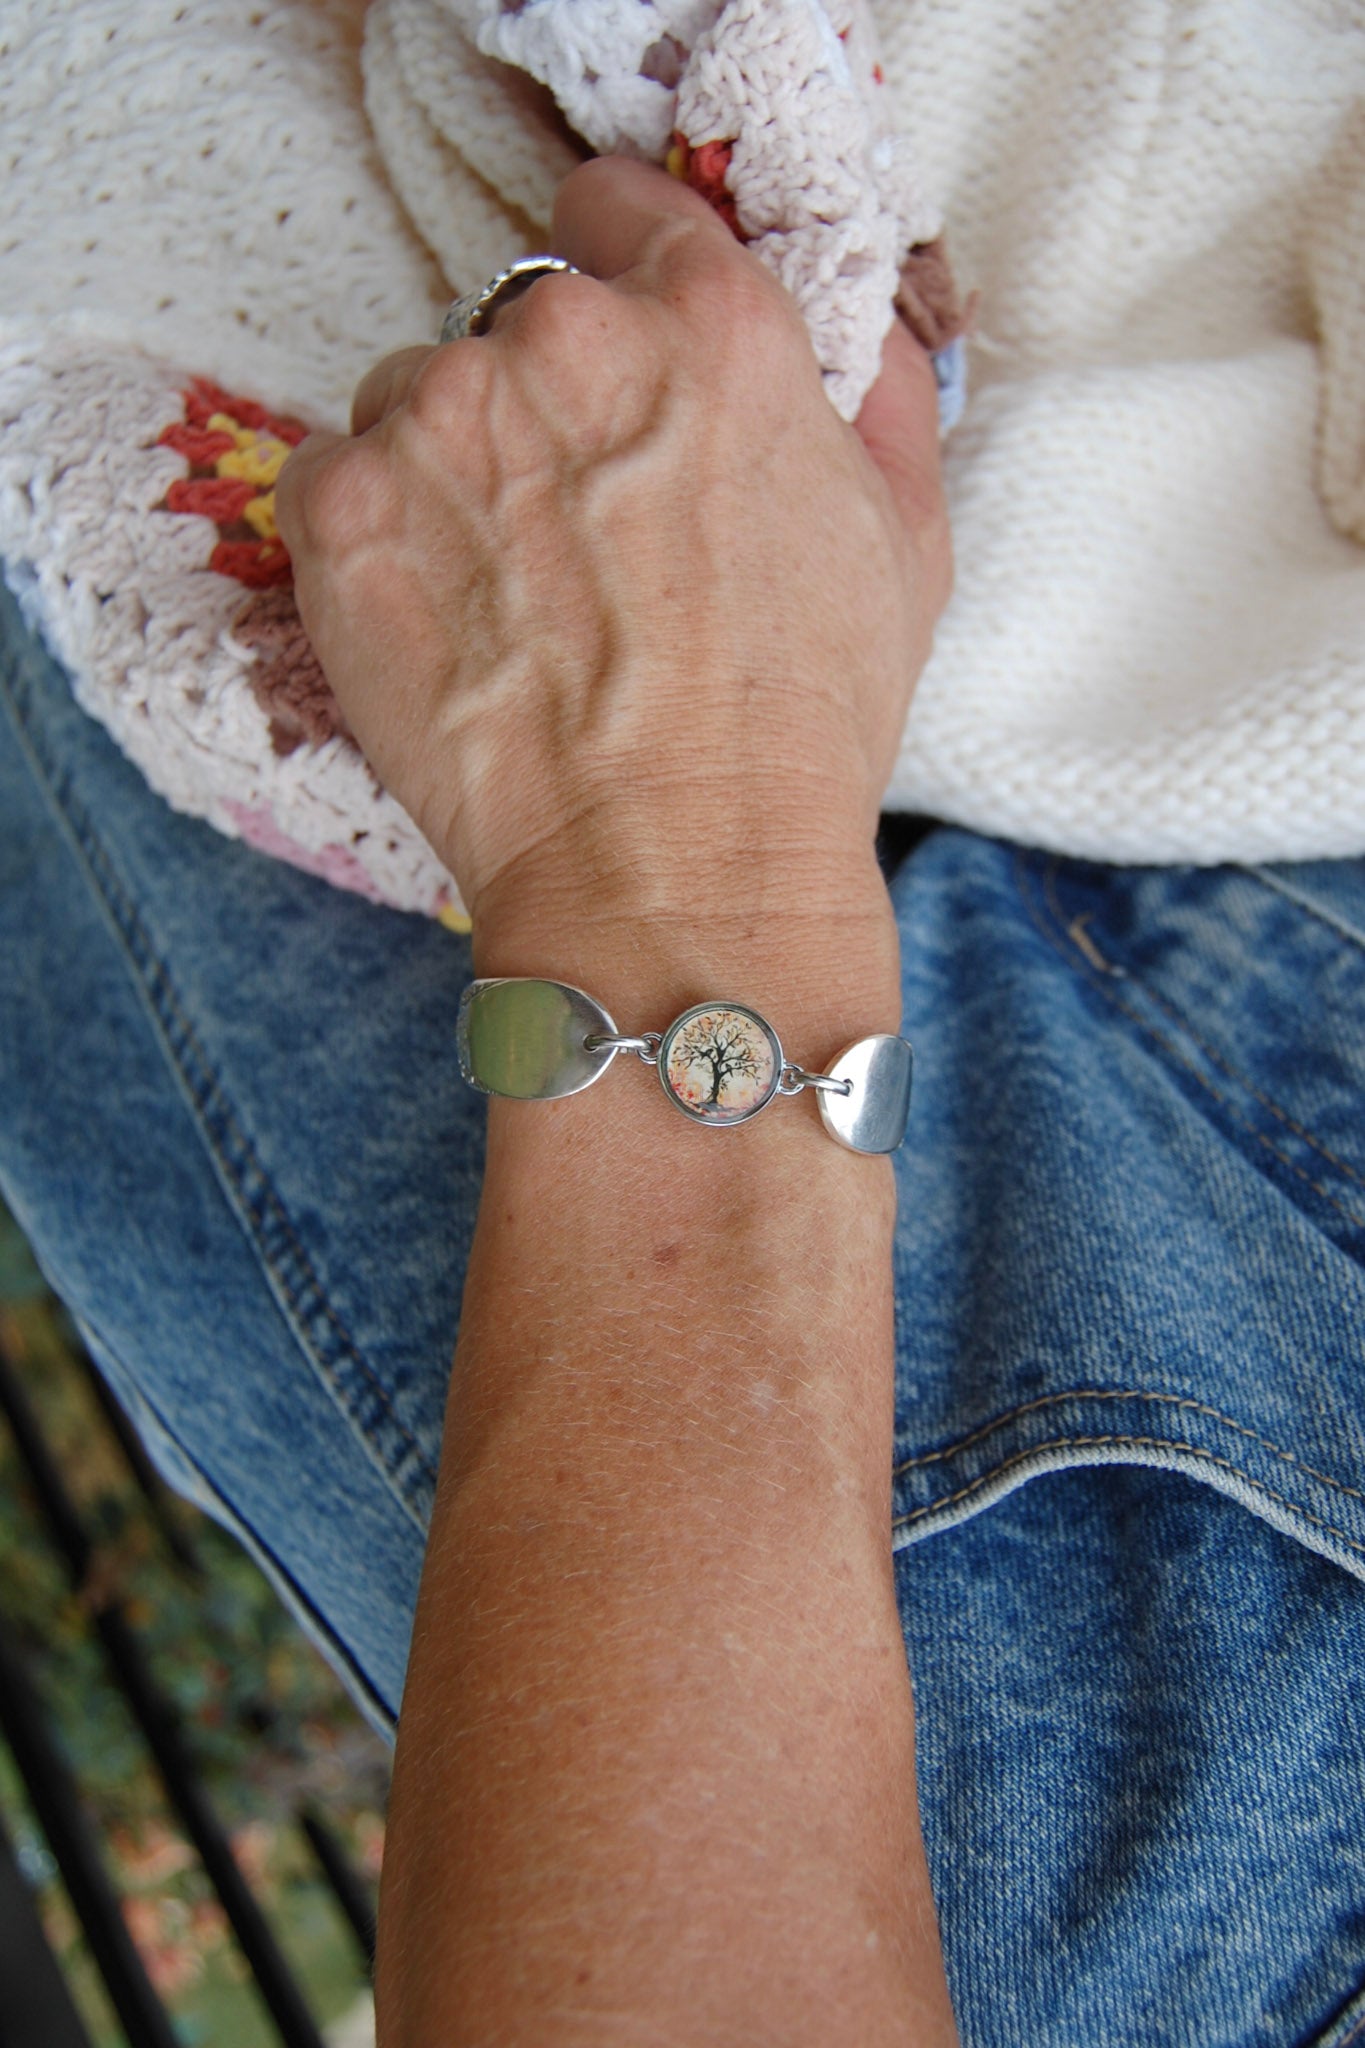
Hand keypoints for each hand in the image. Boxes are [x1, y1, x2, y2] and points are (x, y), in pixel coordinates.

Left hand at [275, 155, 951, 972]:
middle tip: (575, 532)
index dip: (616, 278)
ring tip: (507, 600)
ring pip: (416, 394)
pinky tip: (440, 626)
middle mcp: (566, 340)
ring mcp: (438, 417)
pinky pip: (337, 475)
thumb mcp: (905, 543)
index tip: (612, 354)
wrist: (674, 871)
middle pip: (511, 316)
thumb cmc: (798, 728)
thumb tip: (849, 322)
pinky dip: (373, 537)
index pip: (615, 208)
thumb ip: (875, 392)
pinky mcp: (342, 508)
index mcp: (710, 324)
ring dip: (448, 468)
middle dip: (539, 400)